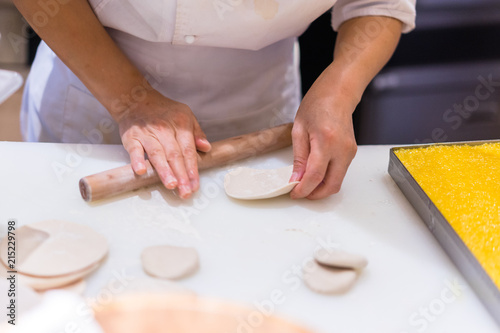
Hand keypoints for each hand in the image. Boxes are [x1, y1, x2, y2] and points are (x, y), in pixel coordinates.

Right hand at [117, 89, 210, 198]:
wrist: (136, 99)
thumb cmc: (163, 111)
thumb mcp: (186, 115)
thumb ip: (197, 133)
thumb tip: (206, 148)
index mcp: (180, 125)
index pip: (188, 151)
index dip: (192, 169)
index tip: (195, 185)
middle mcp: (164, 130)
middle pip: (175, 155)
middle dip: (181, 175)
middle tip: (185, 191)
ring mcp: (147, 134)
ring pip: (157, 154)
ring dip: (164, 171)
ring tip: (171, 185)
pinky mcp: (131, 137)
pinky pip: (134, 149)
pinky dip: (137, 160)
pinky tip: (141, 171)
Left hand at [289, 84, 357, 199]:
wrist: (337, 94)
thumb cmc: (317, 105)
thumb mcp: (299, 130)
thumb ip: (299, 158)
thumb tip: (296, 179)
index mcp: (326, 141)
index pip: (315, 175)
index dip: (303, 189)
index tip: (294, 193)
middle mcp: (342, 149)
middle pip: (331, 185)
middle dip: (315, 194)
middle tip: (300, 192)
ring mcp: (350, 152)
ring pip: (337, 181)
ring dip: (321, 187)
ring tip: (305, 182)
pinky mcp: (352, 153)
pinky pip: (340, 173)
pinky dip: (327, 178)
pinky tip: (315, 172)